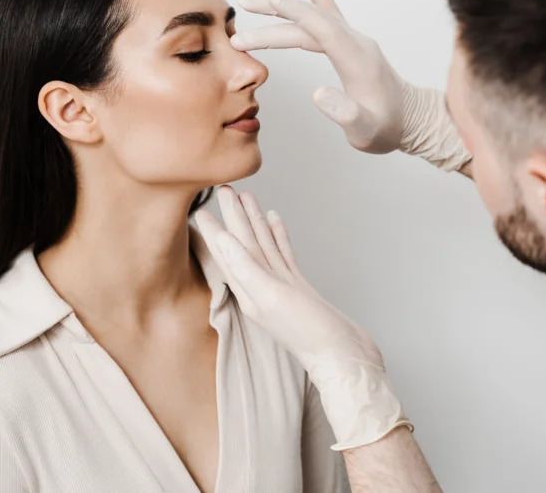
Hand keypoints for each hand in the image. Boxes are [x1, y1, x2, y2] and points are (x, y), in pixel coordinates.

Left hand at [194, 186, 411, 449]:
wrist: (344, 356)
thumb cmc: (310, 334)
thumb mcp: (272, 298)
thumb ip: (246, 268)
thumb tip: (224, 240)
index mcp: (250, 291)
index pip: (228, 252)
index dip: (215, 228)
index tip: (201, 206)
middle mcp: (261, 288)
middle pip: (244, 243)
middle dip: (233, 217)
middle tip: (223, 189)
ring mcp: (281, 287)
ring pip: (263, 246)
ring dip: (253, 222)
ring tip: (246, 197)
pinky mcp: (299, 288)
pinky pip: (283, 255)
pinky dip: (278, 237)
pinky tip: (275, 221)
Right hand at [233, 0, 471, 171]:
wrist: (411, 120)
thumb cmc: (387, 128)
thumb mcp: (365, 131)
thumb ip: (344, 113)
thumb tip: (317, 94)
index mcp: (358, 60)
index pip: (324, 28)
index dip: (298, 12)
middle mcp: (355, 42)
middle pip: (312, 19)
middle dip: (276, 14)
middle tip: (242, 9)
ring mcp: (352, 38)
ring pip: (314, 13)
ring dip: (282, 6)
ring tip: (248, 0)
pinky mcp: (348, 41)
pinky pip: (325, 11)